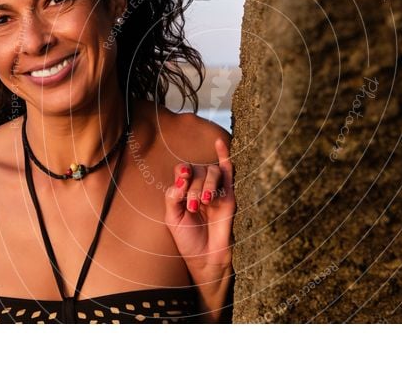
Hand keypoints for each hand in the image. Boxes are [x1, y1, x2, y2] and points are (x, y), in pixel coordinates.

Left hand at [164, 137, 235, 273]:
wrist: (206, 258)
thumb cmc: (188, 240)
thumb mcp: (172, 219)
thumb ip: (172, 197)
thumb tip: (182, 179)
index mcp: (184, 192)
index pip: (182, 170)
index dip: (182, 173)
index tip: (181, 186)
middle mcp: (199, 188)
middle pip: (197, 170)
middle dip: (194, 187)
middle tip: (193, 207)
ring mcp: (216, 191)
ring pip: (212, 171)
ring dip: (207, 184)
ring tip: (204, 202)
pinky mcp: (230, 196)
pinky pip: (229, 171)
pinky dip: (224, 155)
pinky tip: (219, 142)